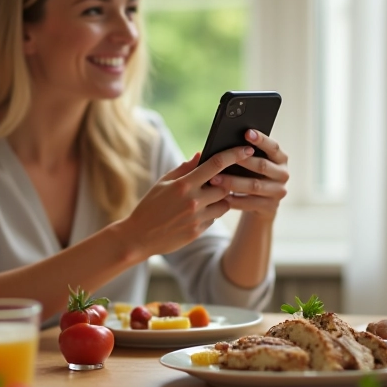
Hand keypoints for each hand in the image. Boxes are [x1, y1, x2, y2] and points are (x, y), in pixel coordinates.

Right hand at [119, 146, 254, 256]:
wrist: (139, 237)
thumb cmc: (149, 206)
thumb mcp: (163, 183)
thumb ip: (184, 168)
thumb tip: (201, 154)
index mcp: (184, 184)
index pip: (216, 164)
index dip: (235, 154)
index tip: (247, 149)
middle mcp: (194, 201)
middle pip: (225, 185)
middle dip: (225, 182)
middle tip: (216, 181)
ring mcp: (197, 218)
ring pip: (224, 204)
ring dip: (221, 199)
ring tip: (206, 198)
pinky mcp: (198, 231)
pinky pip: (214, 218)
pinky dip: (210, 213)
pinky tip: (196, 213)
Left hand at [206, 129, 288, 219]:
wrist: (260, 205)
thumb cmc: (251, 176)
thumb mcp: (252, 164)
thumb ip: (245, 153)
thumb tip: (225, 142)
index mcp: (280, 158)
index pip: (273, 147)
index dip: (261, 140)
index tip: (246, 132)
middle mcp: (283, 174)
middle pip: (262, 165)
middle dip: (241, 161)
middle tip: (221, 159)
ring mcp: (278, 192)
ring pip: (254, 186)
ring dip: (232, 182)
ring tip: (214, 179)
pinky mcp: (270, 207)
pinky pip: (250, 203)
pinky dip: (234, 200)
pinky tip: (220, 196)